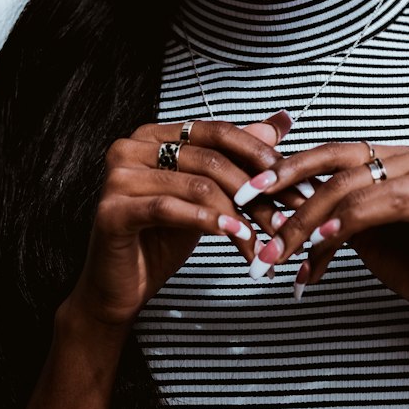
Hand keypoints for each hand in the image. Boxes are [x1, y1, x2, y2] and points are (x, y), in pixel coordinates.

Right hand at [59, 111, 298, 330]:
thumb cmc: (162, 238)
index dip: (259, 155)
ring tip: (267, 238)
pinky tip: (237, 237)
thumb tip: (281, 121)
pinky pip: (170, 209)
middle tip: (288, 219)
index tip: (296, 182)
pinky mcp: (112, 210)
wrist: (121, 287)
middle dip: (257, 191)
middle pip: (210, 160)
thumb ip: (237, 158)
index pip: (216, 132)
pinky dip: (209, 223)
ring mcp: (118, 177)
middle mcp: (131, 147)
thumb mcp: (206, 195)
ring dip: (240, 215)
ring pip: (197, 185)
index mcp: (153, 135)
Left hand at [241, 140, 408, 342]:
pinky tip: (322, 241)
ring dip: (310, 220)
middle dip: (289, 197)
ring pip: (354, 187)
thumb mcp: (357, 236)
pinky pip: (385, 204)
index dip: (285, 168)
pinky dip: (350, 221)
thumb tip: (274, 211)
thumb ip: (325, 216)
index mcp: (392, 157)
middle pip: (337, 168)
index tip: (246, 192)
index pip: (330, 153)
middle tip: (254, 225)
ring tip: (281, 250)